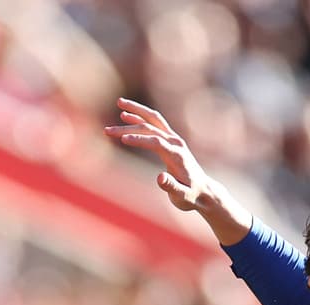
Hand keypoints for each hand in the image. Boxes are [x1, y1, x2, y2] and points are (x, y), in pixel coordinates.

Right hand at [106, 98, 214, 213]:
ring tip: (119, 102)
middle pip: (151, 127)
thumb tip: (159, 178)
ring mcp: (174, 139)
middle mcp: (176, 143)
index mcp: (177, 155)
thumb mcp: (182, 196)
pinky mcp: (170, 140)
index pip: (156, 142)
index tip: (122, 139)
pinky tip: (127, 115)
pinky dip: (140, 117)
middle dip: (128, 127)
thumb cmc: (191, 196)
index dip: (139, 139)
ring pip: (153, 119)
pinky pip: (155, 124)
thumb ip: (171, 187)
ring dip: (136, 110)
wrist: (202, 190)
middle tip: (108, 130)